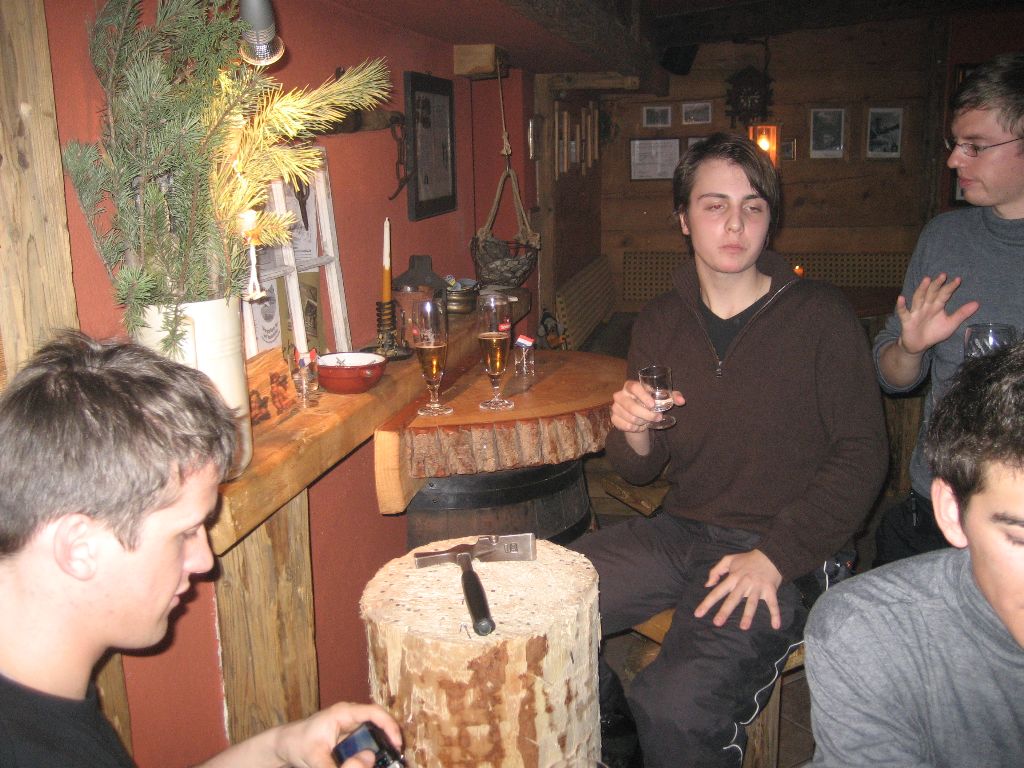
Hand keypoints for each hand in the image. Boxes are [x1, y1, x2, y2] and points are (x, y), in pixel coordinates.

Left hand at [271, 702, 401, 767]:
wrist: (284, 745)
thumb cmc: (296, 744)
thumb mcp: (315, 759)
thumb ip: (336, 767)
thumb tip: (366, 763)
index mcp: (343, 713)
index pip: (374, 712)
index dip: (389, 725)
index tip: (396, 743)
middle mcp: (350, 717)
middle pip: (378, 722)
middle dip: (389, 738)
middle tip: (396, 757)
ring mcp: (350, 727)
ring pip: (373, 734)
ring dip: (381, 746)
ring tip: (387, 761)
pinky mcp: (348, 738)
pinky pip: (366, 743)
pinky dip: (371, 753)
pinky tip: (372, 763)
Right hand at [610, 379, 684, 432]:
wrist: (638, 415)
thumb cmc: (650, 402)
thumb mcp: (662, 398)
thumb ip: (673, 397)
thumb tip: (682, 401)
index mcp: (630, 386)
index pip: (634, 387)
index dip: (643, 396)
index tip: (653, 405)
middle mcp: (620, 395)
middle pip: (631, 406)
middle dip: (646, 415)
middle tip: (658, 417)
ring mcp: (615, 407)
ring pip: (630, 418)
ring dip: (642, 422)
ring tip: (648, 421)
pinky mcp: (614, 418)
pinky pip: (625, 426)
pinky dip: (635, 428)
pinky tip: (639, 426)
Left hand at [694, 549, 782, 630]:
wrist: (771, 555)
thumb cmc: (748, 559)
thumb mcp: (729, 560)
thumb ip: (715, 571)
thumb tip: (707, 584)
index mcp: (733, 577)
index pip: (717, 591)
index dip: (707, 603)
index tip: (698, 614)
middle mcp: (744, 583)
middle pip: (733, 599)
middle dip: (725, 611)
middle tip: (717, 623)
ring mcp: (757, 587)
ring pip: (752, 602)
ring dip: (748, 615)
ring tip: (744, 627)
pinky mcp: (770, 590)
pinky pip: (773, 604)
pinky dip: (775, 614)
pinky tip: (775, 626)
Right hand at [895, 273, 978, 355]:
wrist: (918, 345)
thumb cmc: (934, 332)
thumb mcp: (950, 323)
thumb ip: (962, 313)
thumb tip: (977, 303)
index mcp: (937, 306)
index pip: (944, 294)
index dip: (950, 287)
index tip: (958, 280)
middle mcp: (926, 306)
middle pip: (931, 293)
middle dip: (936, 284)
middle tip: (943, 275)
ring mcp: (916, 312)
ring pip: (918, 298)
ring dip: (921, 289)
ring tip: (926, 280)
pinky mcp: (907, 320)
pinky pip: (903, 312)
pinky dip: (901, 306)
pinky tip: (901, 298)